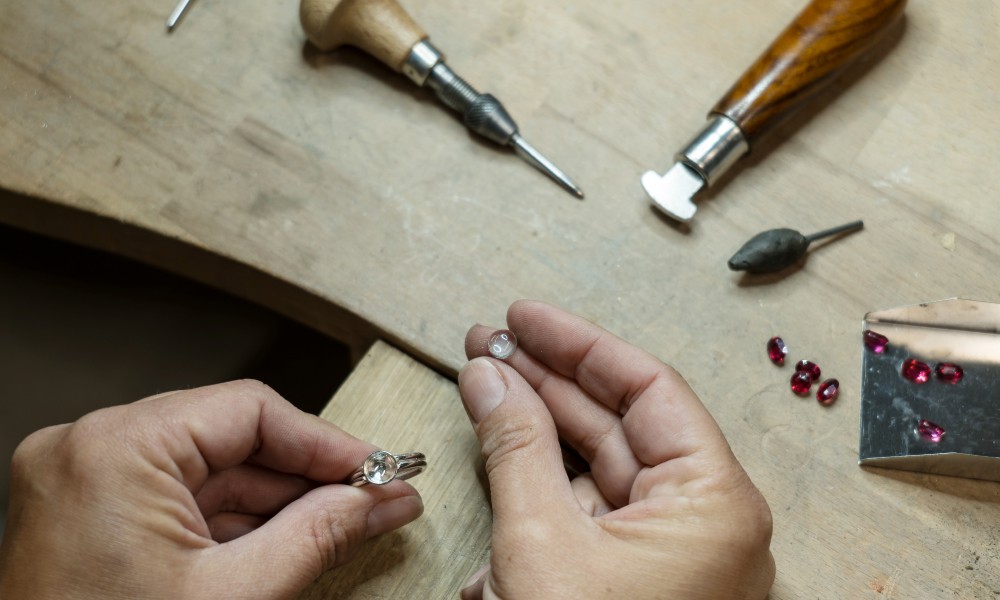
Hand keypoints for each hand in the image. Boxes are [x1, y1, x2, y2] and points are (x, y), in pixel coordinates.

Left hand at [0, 380, 422, 598]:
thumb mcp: (236, 596)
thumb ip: (319, 534)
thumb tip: (380, 498)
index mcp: (113, 451)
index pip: (249, 411)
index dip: (325, 443)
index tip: (378, 469)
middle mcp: (89, 452)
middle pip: (231, 439)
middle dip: (306, 478)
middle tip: (372, 500)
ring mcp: (84, 484)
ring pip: (209, 472)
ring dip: (276, 504)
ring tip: (341, 527)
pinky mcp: (90, 516)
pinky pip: (180, 500)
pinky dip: (234, 523)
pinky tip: (287, 543)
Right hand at [458, 301, 773, 598]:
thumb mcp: (540, 539)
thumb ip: (516, 447)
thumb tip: (490, 378)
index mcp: (715, 506)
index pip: (648, 389)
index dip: (578, 344)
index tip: (525, 318)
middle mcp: (704, 524)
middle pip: (621, 422)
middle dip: (547, 382)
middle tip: (492, 347)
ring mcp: (671, 553)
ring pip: (600, 467)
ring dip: (536, 433)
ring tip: (485, 390)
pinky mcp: (638, 579)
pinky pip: (592, 514)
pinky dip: (543, 491)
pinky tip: (498, 462)